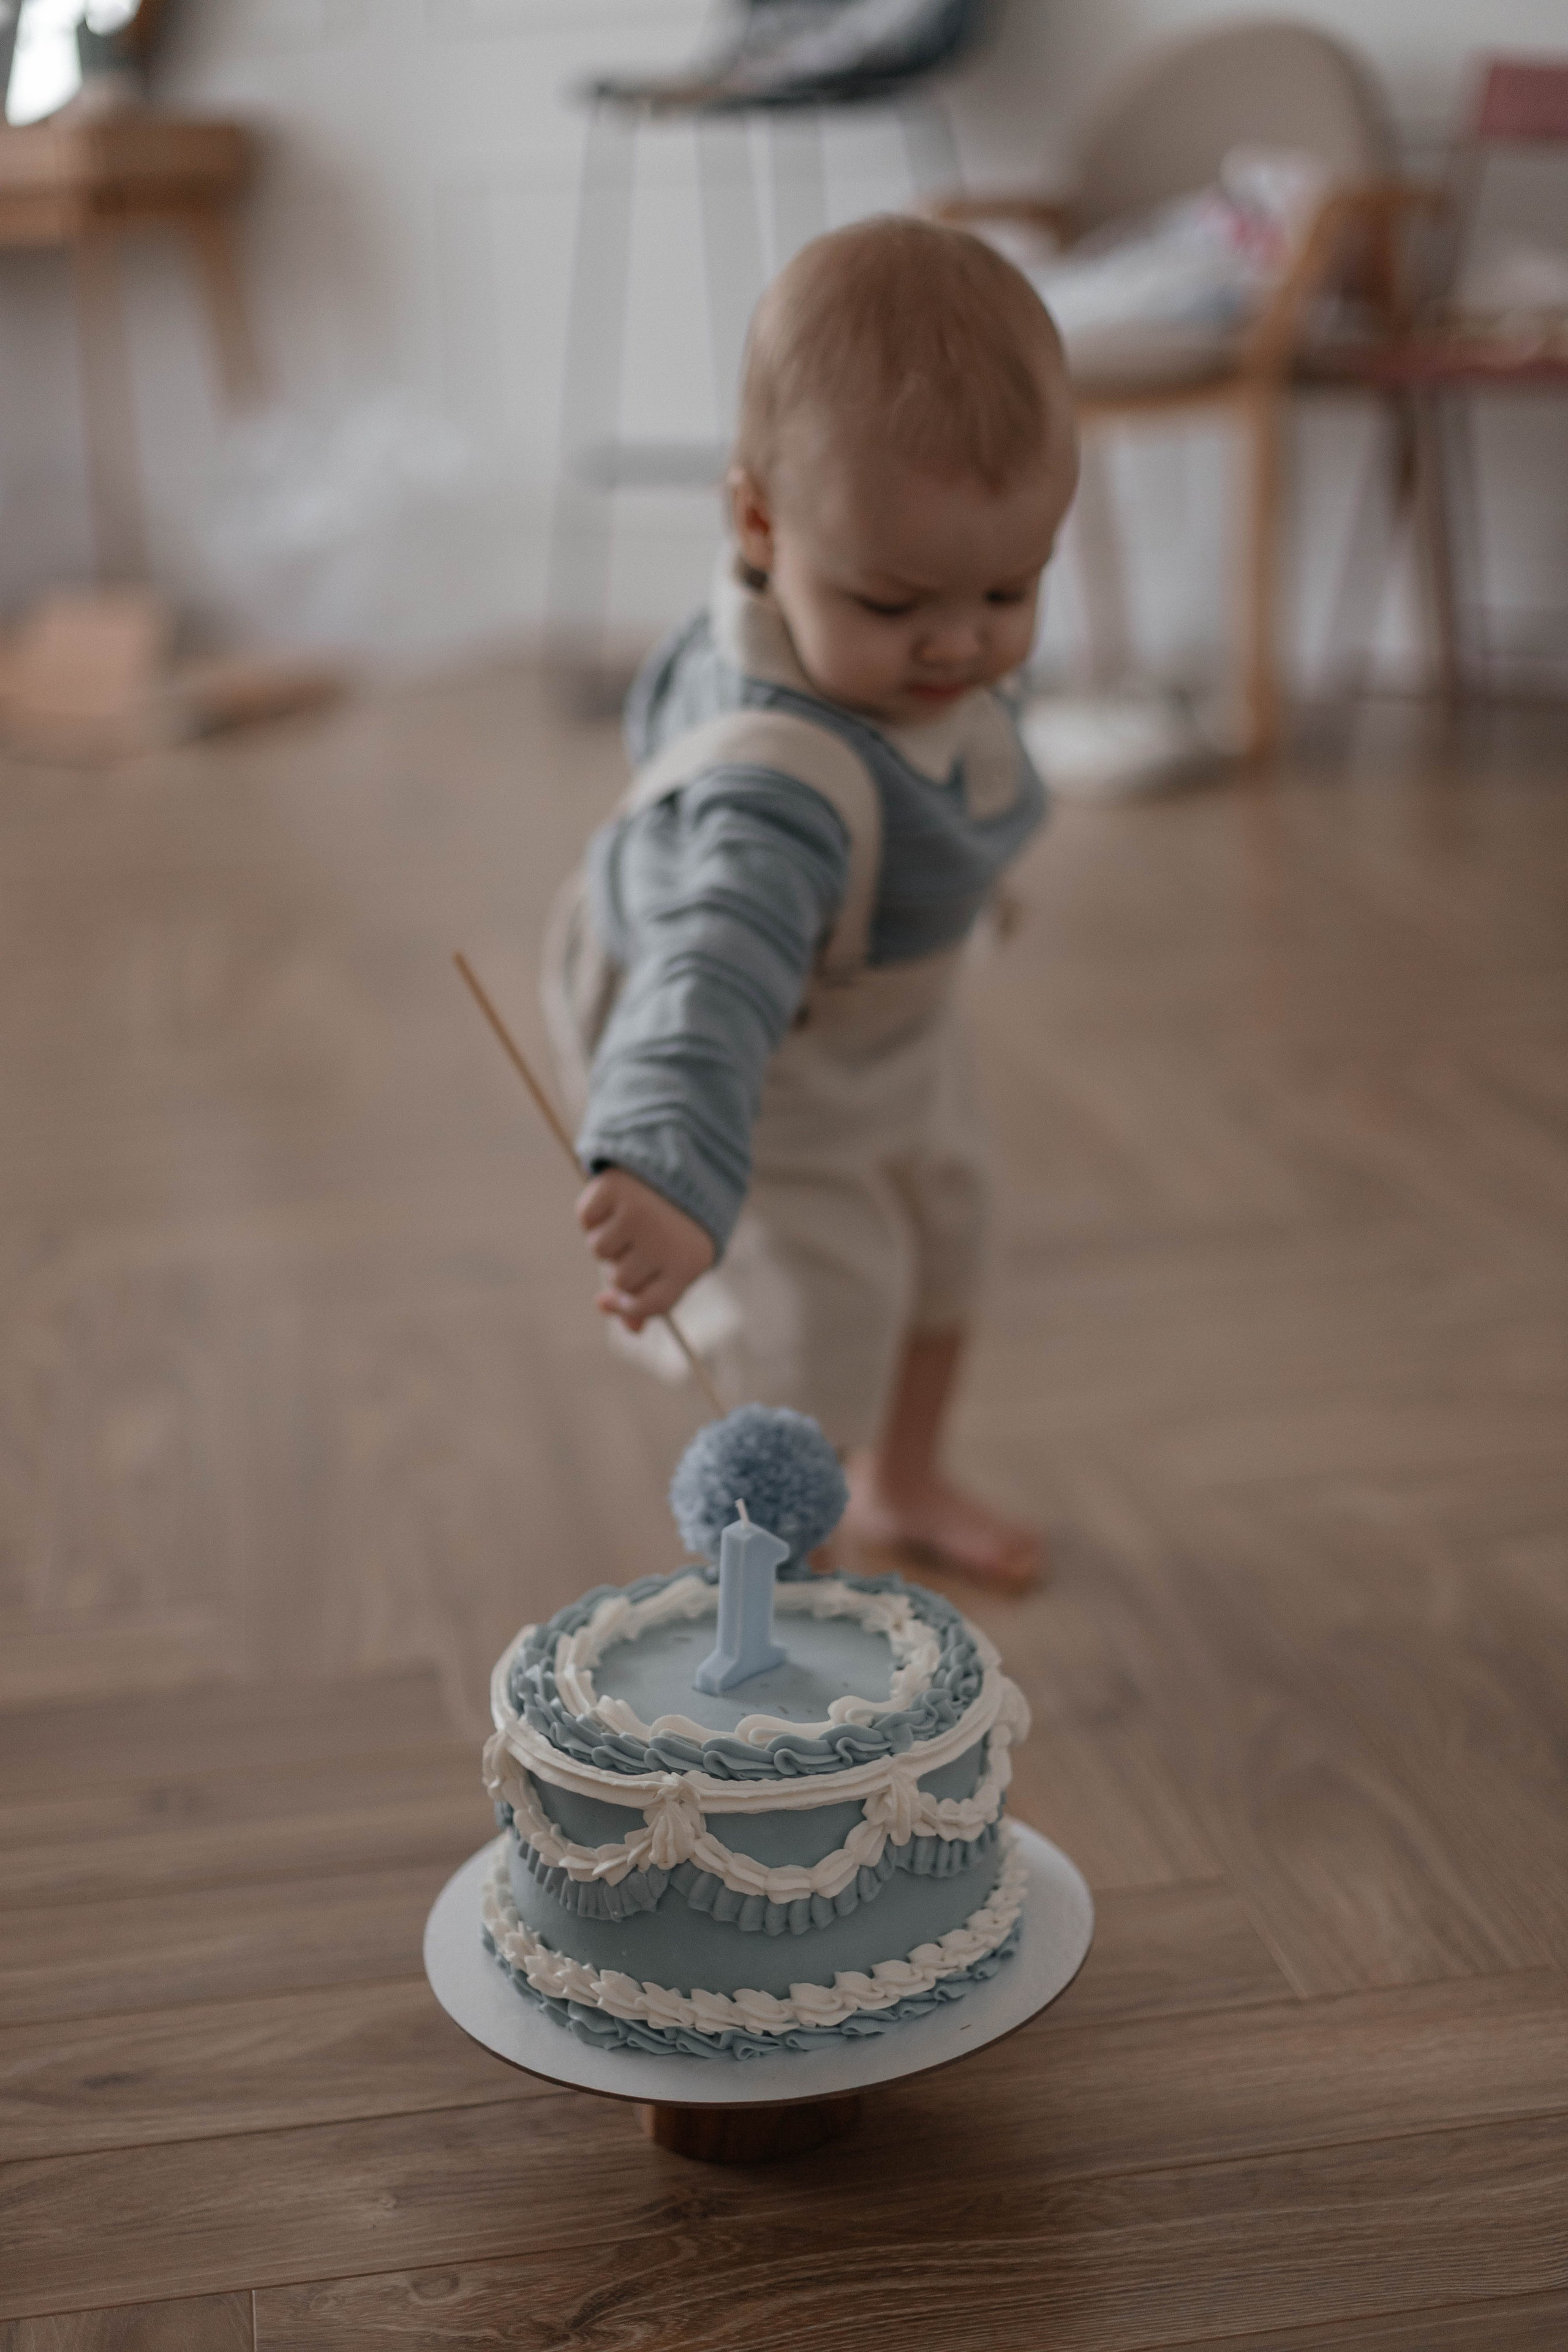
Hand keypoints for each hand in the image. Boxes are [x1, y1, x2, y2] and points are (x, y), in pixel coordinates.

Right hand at [576, 1167, 714, 1331]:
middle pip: (620, 1280)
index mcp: (691, 1261)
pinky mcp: (613, 1187)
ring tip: (630, 1215)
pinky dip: (593, 1212)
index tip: (606, 1300)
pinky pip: (585, 1218)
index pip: (651, 1304)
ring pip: (598, 1250)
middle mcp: (664, 1239)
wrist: (682, 1153)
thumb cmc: (680, 1218)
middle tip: (638, 1239)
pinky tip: (615, 1198)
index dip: (627, 1307)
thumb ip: (656, 1294)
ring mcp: (637, 1213)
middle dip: (621, 1266)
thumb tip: (631, 1328)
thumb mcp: (679, 1256)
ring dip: (607, 1238)